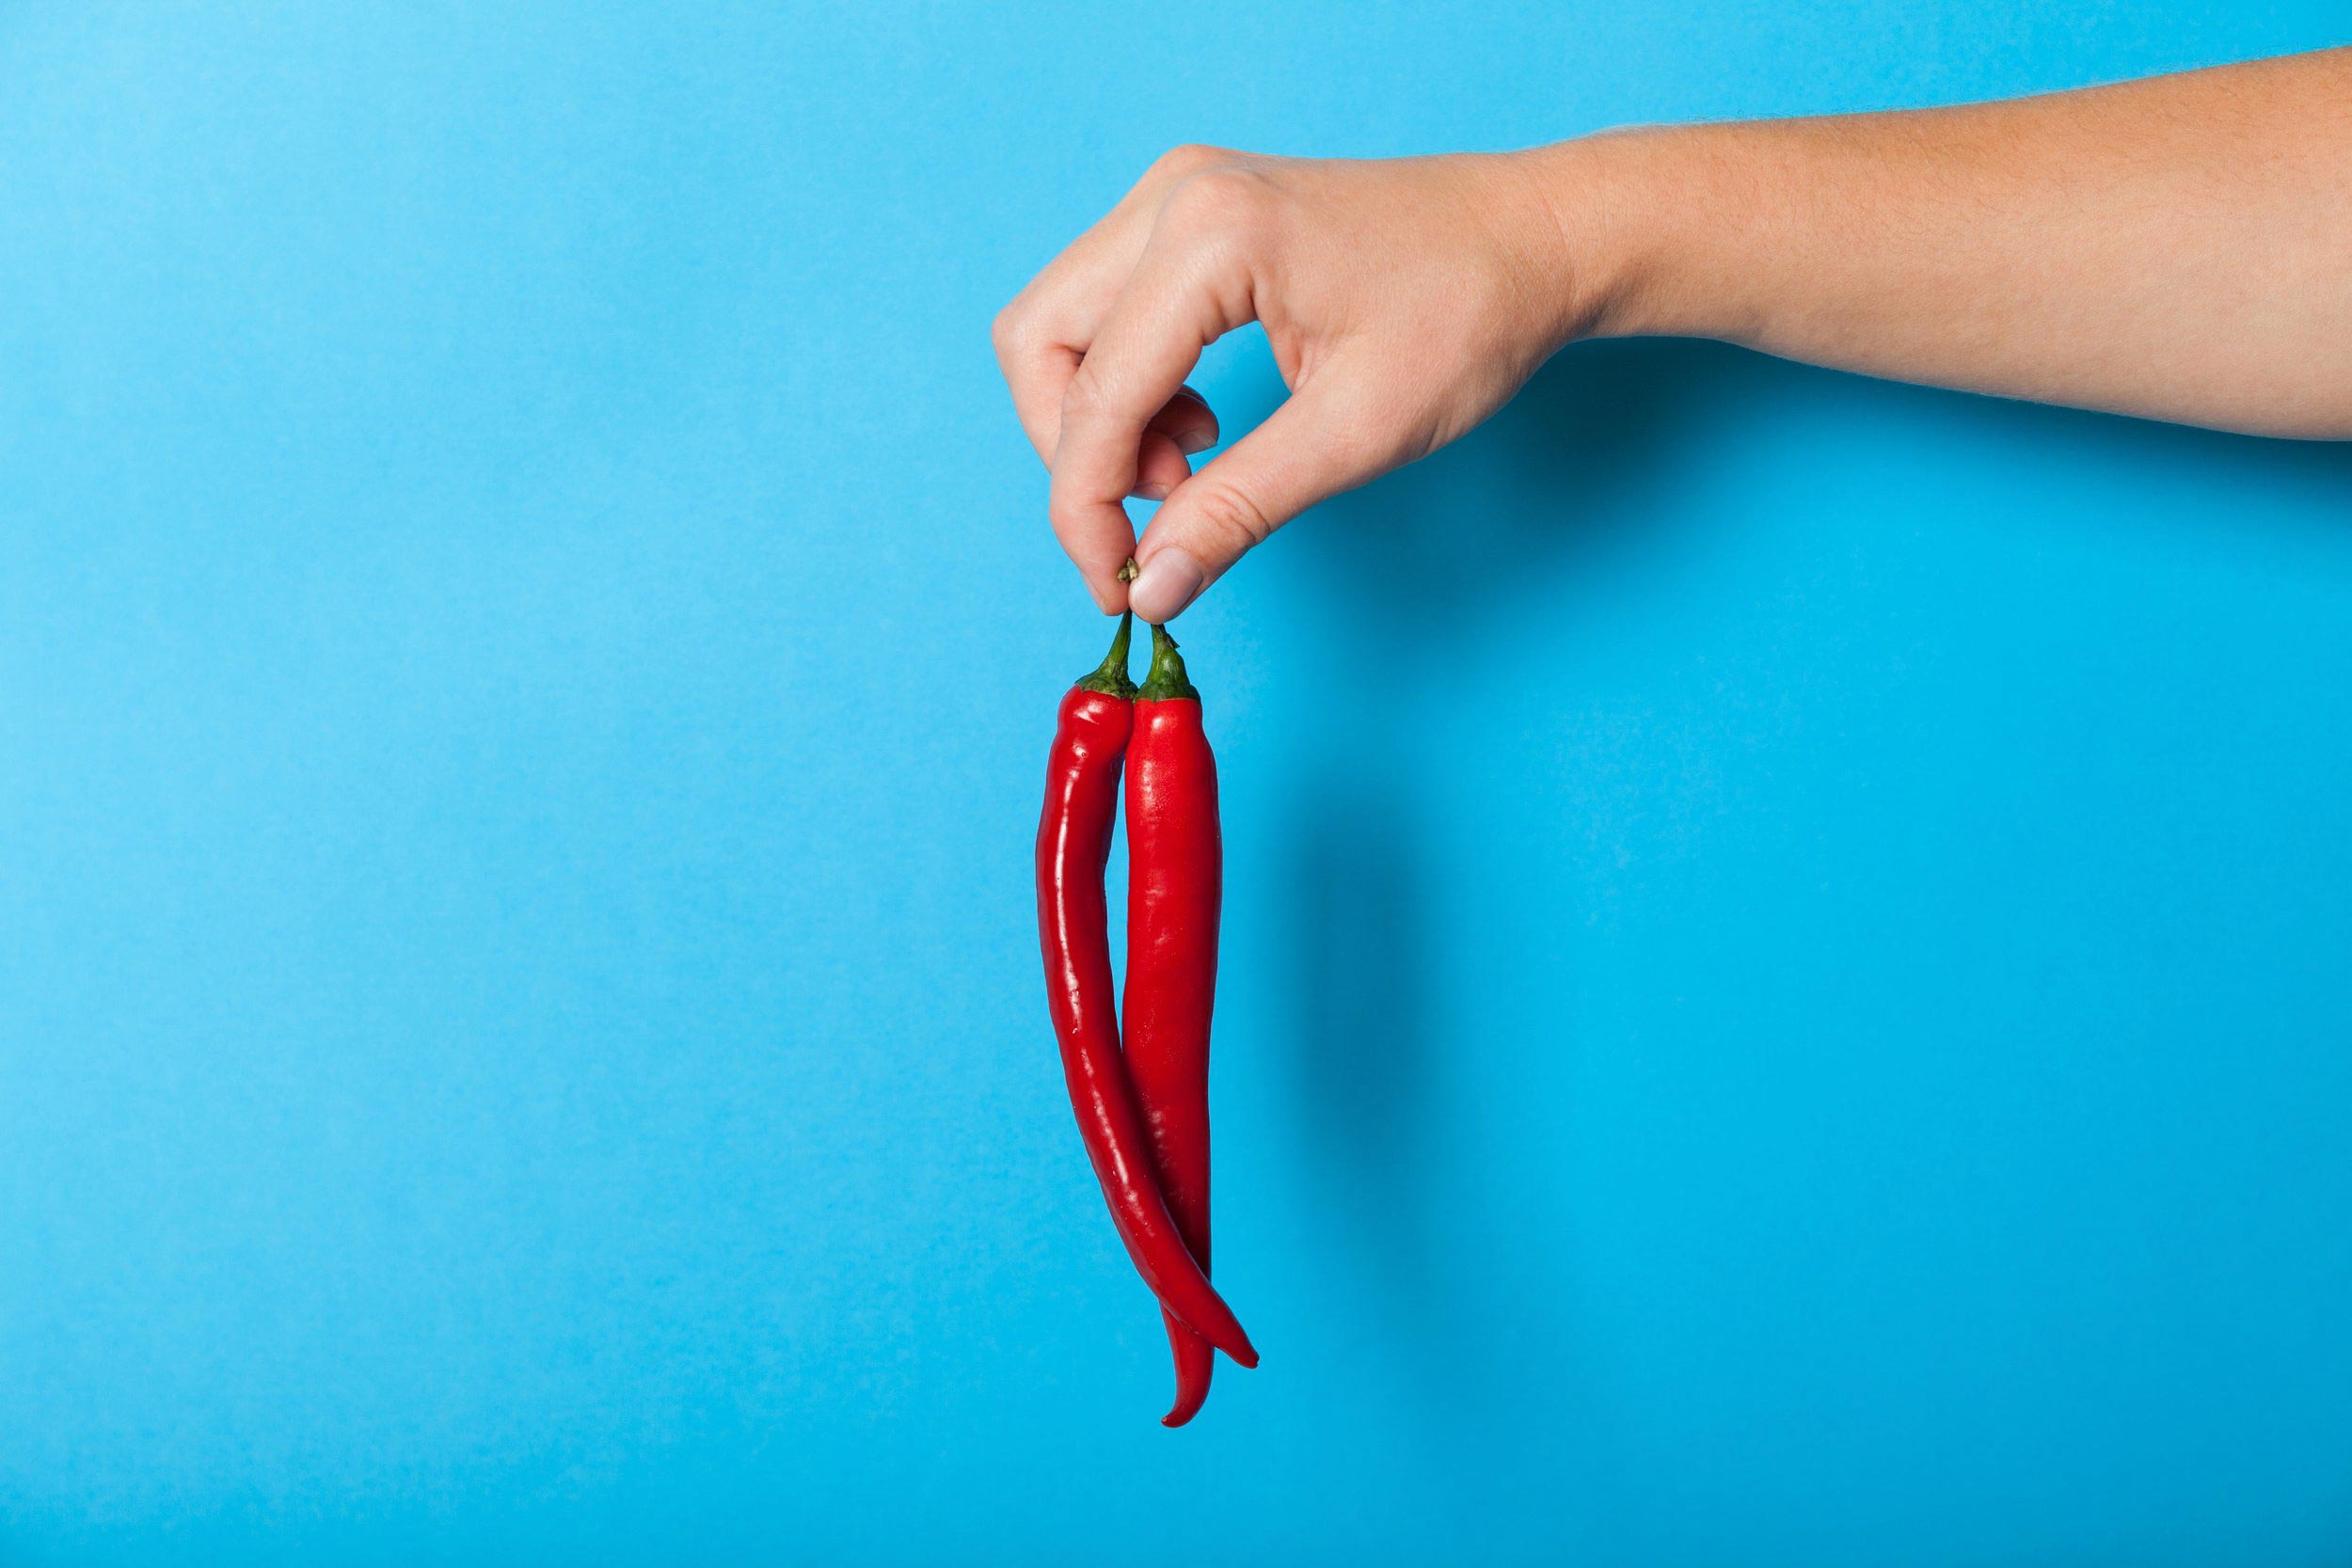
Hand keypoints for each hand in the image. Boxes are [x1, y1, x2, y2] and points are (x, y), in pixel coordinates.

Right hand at [993, 145, 1596, 620]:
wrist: (1538, 239)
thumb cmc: (1472, 316)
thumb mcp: (1356, 433)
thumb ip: (1235, 509)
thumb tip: (1150, 589)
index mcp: (1211, 234)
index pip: (1094, 396)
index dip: (1086, 510)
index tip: (1117, 590)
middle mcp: (1174, 195)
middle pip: (1038, 342)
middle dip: (1074, 456)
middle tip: (1149, 527)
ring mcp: (1178, 195)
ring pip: (1062, 326)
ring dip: (1100, 421)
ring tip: (1192, 472)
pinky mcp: (1193, 215)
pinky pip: (1108, 309)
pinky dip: (1130, 386)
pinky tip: (1203, 428)